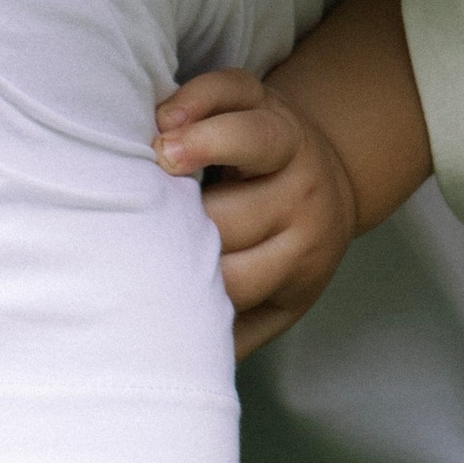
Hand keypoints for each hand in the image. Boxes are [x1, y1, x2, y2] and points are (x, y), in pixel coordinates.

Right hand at [153, 66, 358, 356]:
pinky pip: (238, 87)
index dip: (189, 285)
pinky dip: (202, 96)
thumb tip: (175, 376)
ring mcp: (291, 145)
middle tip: (134, 228)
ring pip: (255, 140)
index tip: (145, 289)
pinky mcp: (269, 99)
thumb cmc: (278, 254)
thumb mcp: (272, 304)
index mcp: (299, 262)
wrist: (330, 184)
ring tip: (161, 156)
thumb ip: (230, 334)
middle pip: (237, 213)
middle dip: (185, 223)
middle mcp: (303, 202)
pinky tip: (166, 116)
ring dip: (204, 146)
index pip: (238, 282)